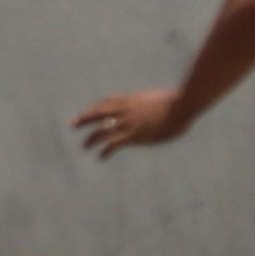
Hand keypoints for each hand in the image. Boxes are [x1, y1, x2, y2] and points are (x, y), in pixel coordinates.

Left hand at [72, 87, 192, 157]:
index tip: (92, 111)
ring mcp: (127, 122)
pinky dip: (105, 151)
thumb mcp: (161, 97)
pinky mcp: (133, 135)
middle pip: (97, 113)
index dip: (98, 107)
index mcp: (131, 99)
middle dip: (84, 118)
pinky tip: (101, 158)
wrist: (181, 105)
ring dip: (91, 139)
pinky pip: (112, 144)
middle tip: (73, 124)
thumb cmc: (177, 102)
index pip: (108, 101)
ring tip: (84, 147)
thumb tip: (162, 104)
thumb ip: (154, 101)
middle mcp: (125, 109)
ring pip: (101, 130)